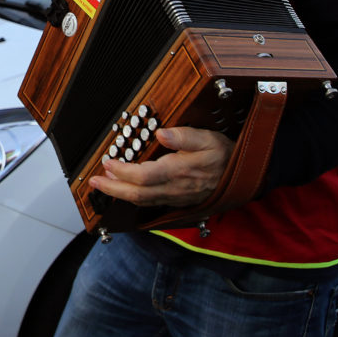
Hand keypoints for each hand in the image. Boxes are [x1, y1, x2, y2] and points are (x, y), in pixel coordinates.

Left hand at [89, 127, 234, 207]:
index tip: (108, 162)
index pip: (144, 176)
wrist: (243, 174)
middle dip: (113, 188)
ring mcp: (176, 197)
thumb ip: (185, 137)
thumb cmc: (223, 154)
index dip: (123, 171)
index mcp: (180, 172)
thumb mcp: (208, 138)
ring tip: (102, 184)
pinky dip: (133, 197)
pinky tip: (123, 191)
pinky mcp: (177, 200)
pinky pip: (150, 202)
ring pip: (143, 201)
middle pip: (138, 194)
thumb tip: (163, 133)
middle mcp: (175, 189)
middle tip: (94, 181)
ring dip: (120, 194)